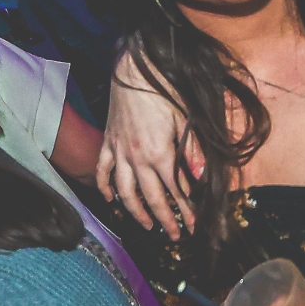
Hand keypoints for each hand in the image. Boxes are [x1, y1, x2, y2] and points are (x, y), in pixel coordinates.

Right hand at [96, 48, 198, 236]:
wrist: (134, 69)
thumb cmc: (164, 90)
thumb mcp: (186, 119)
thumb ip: (192, 150)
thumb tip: (201, 177)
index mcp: (160, 153)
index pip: (175, 190)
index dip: (185, 210)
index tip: (194, 225)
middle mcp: (137, 158)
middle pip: (150, 197)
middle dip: (164, 219)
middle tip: (174, 235)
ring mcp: (119, 152)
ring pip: (125, 191)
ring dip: (135, 211)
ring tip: (145, 225)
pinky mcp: (108, 143)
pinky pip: (103, 171)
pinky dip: (105, 187)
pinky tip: (111, 200)